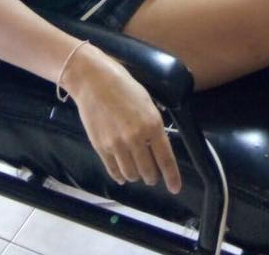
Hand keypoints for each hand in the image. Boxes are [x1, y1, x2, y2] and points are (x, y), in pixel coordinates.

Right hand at [63, 43, 180, 193]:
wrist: (93, 80)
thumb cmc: (123, 85)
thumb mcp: (147, 101)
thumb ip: (153, 123)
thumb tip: (157, 142)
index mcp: (152, 124)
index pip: (165, 159)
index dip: (172, 177)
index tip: (175, 188)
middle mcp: (136, 138)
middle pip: (148, 171)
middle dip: (153, 177)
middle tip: (153, 176)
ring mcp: (117, 144)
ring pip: (131, 174)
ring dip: (137, 176)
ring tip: (138, 172)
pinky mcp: (101, 147)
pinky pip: (114, 170)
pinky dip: (120, 176)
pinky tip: (123, 175)